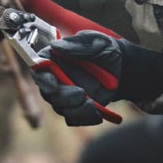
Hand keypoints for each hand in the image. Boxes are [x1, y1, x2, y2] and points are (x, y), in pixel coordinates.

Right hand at [29, 31, 162, 125]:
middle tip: (81, 95)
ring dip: (75, 110)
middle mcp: (56, 77)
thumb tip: (56, 46)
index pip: (39, 68)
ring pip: (60, 108)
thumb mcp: (97, 43)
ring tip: (93, 106)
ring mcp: (65, 94)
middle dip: (63, 97)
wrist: (122, 69)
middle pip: (48, 92)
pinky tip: (98, 114)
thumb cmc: (105, 50)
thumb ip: (78, 45)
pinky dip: (85, 119)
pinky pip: (74, 118)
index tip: (53, 84)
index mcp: (55, 58)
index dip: (42, 77)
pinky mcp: (75, 107)